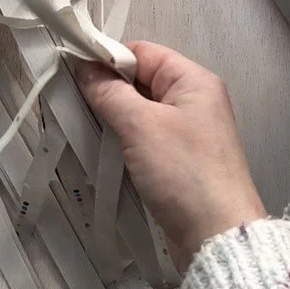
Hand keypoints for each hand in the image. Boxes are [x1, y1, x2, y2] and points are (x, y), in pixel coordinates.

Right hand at [76, 41, 265, 268]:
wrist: (216, 236)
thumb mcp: (140, 125)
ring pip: (141, 110)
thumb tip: (85, 67)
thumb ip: (109, 92)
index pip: (143, 52)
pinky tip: (104, 147)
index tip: (74, 71)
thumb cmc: (183, 172)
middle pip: (141, 80)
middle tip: (73, 99)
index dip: (108, 58)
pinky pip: (146, 136)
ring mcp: (189, 131)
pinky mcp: (181, 159)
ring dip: (114, 116)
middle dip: (108, 88)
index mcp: (193, 80)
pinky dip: (125, 138)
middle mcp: (194, 99)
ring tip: (83, 123)